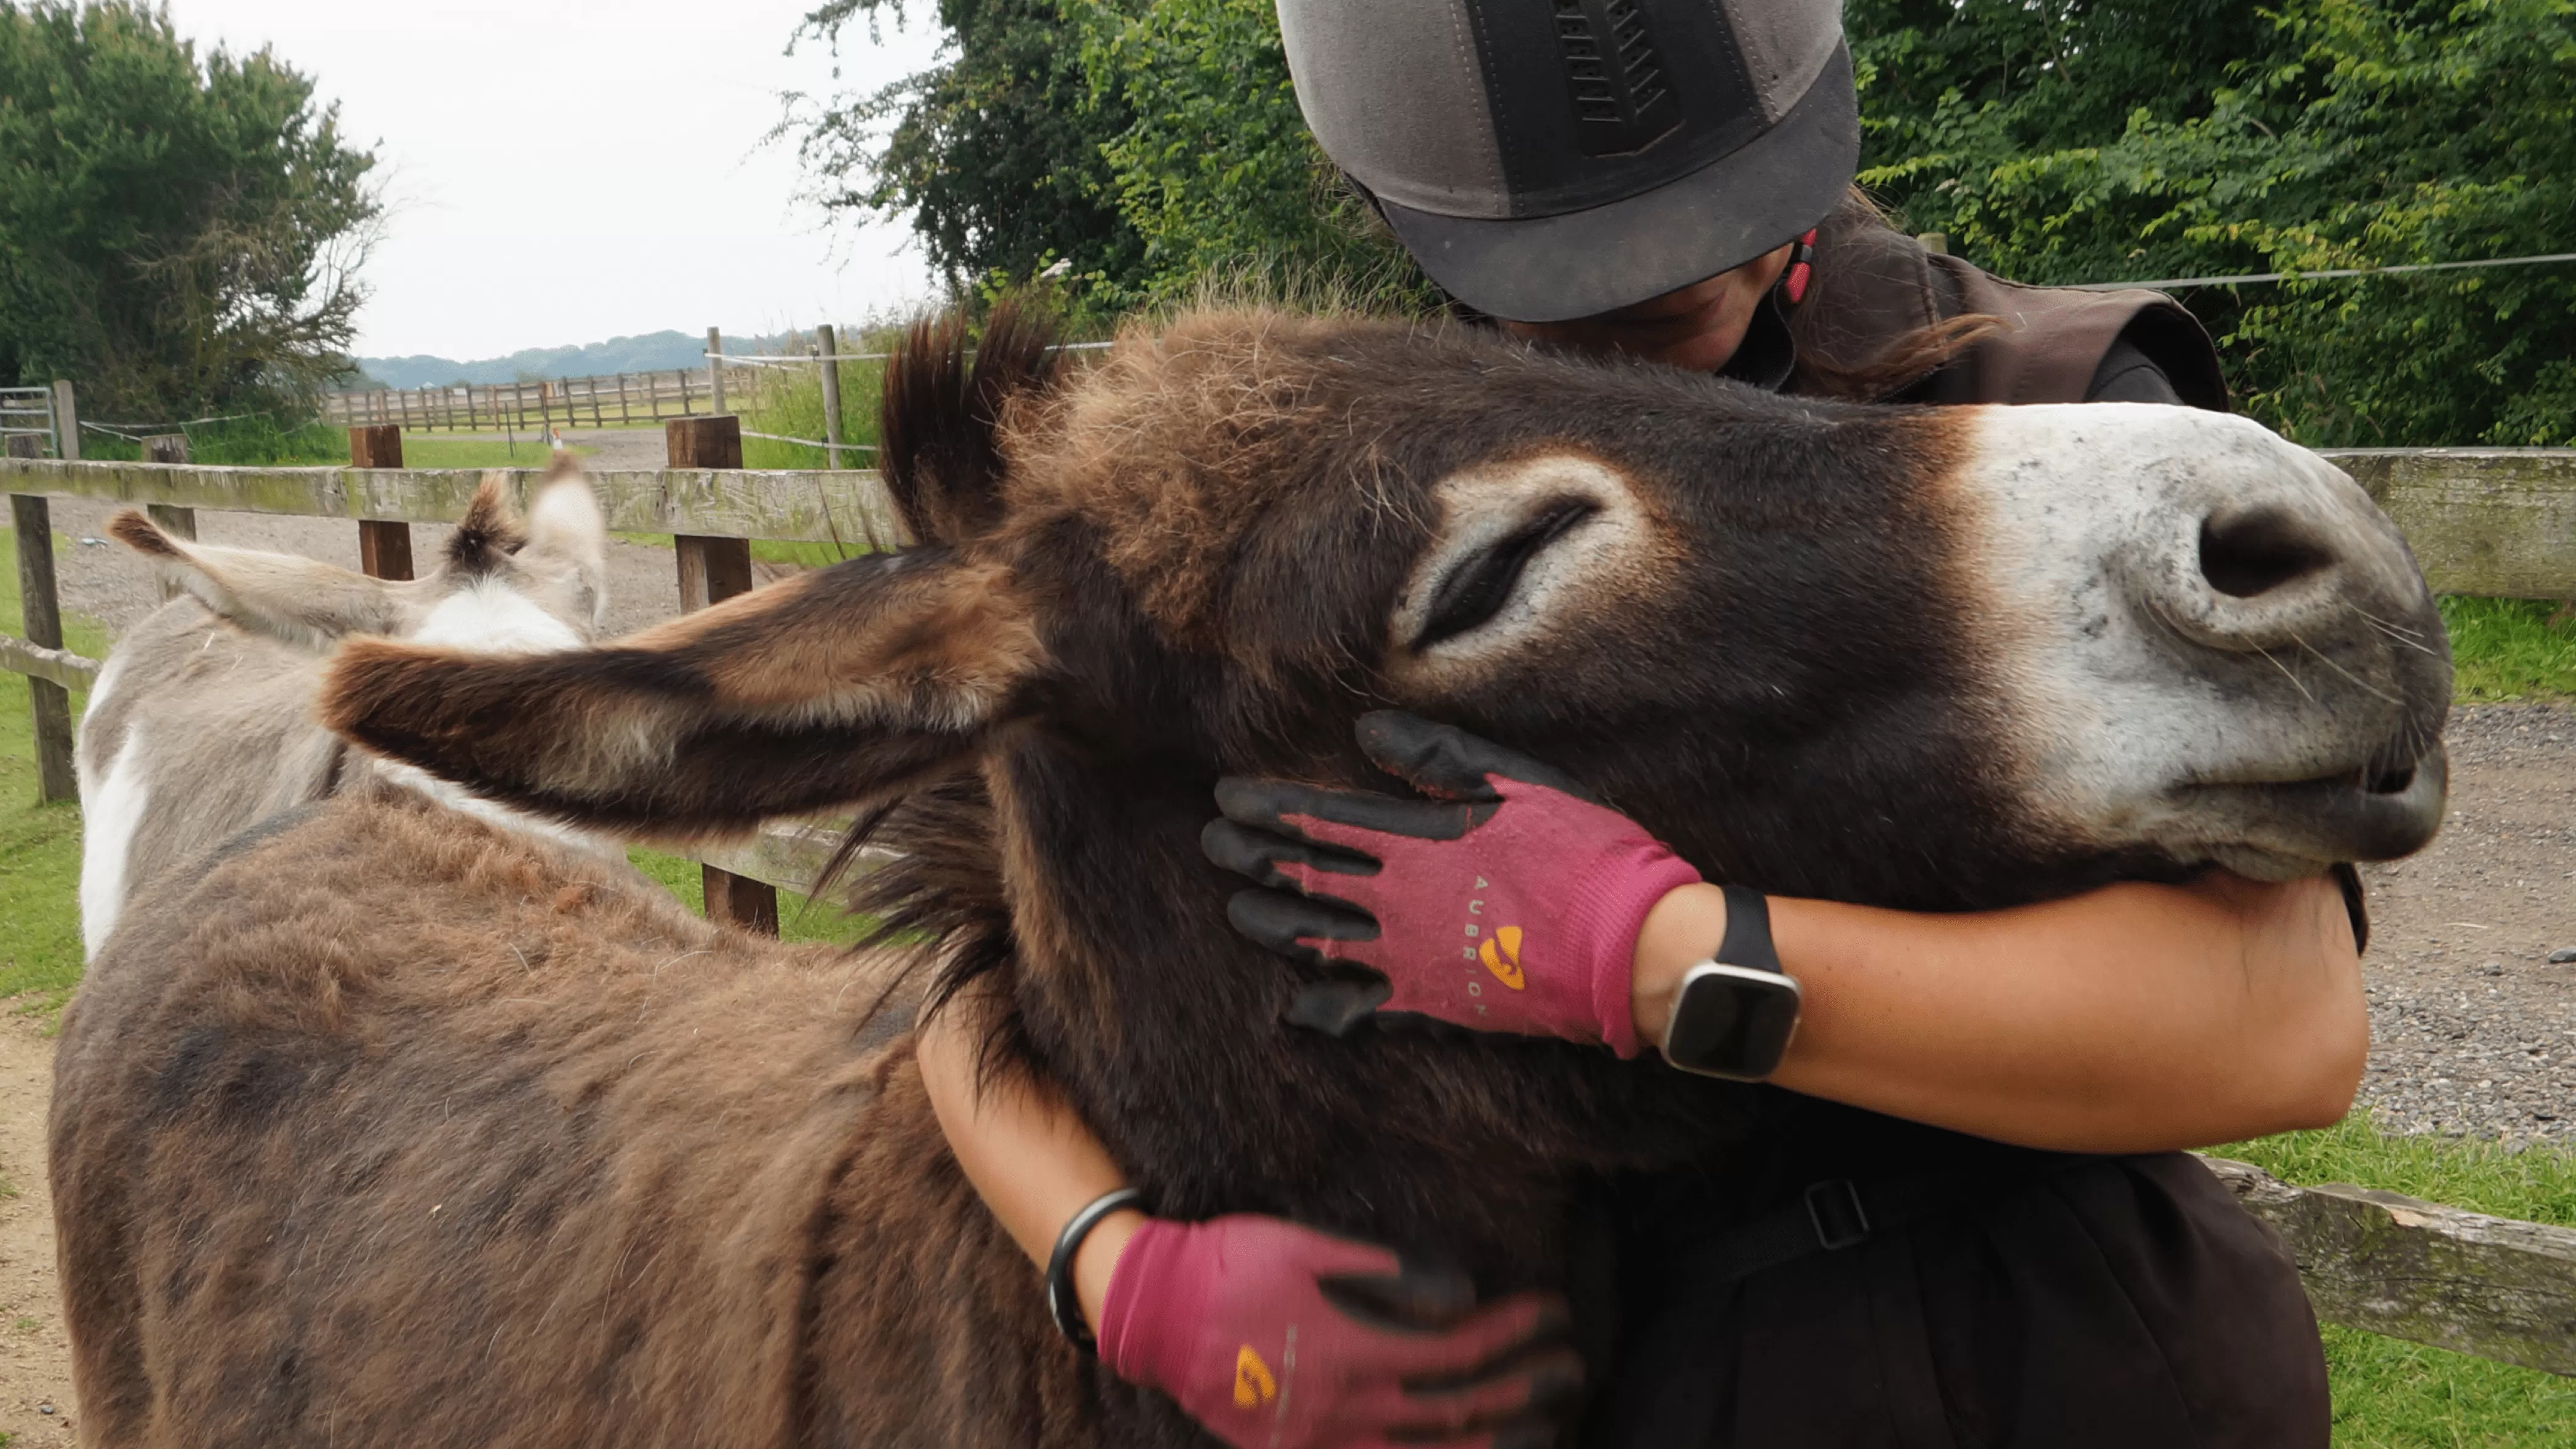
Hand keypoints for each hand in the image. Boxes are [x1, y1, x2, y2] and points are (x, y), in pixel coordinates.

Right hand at [1098, 1214, 1578, 1448]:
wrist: (1153, 1313)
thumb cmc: (1231, 1265)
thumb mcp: (1308, 1249)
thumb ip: (1388, 1276)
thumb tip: (1462, 1297)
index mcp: (1351, 1353)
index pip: (1457, 1351)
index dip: (1513, 1333)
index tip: (1553, 1312)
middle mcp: (1345, 1411)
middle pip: (1457, 1412)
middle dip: (1523, 1389)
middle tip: (1571, 1368)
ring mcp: (1322, 1444)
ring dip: (1495, 1441)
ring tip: (1547, 1425)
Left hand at [1202, 711, 1701, 1052]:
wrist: (1628, 945)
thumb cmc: (1582, 852)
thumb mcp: (1514, 783)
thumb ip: (1436, 760)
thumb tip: (1367, 734)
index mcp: (1416, 842)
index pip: (1318, 821)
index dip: (1267, 809)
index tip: (1226, 798)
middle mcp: (1397, 903)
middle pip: (1304, 879)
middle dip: (1251, 859)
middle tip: (1212, 844)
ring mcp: (1409, 960)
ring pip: (1318, 942)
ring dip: (1271, 924)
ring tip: (1236, 911)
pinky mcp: (1432, 1006)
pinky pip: (1361, 1013)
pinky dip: (1323, 1011)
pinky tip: (1296, 1009)